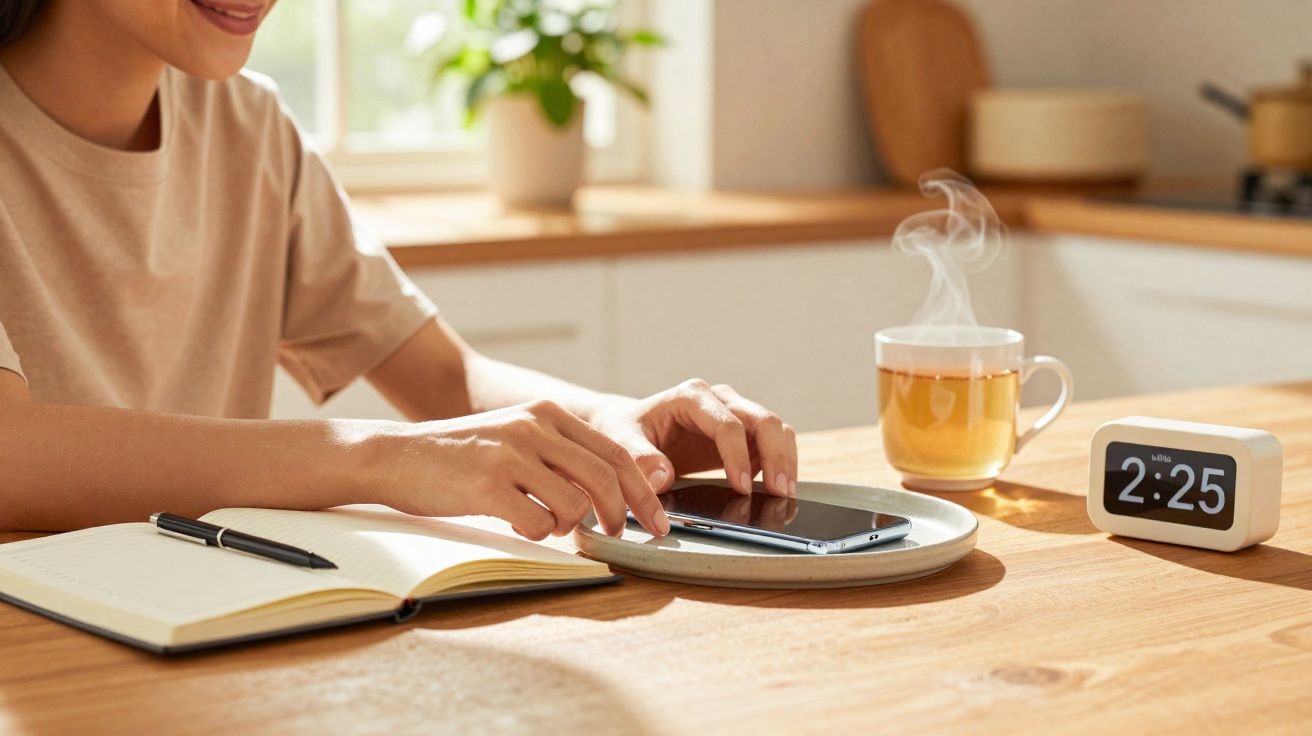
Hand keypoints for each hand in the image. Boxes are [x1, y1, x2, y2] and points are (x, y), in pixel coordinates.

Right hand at [374, 400, 670, 538]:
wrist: (395, 455)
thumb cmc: (460, 456)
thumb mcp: (516, 437)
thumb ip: (558, 455)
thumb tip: (608, 495)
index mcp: (546, 413)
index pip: (613, 452)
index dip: (641, 490)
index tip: (656, 520)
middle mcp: (534, 426)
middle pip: (605, 477)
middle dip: (623, 514)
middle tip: (621, 535)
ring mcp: (511, 453)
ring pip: (574, 504)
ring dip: (568, 526)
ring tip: (543, 522)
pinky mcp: (488, 484)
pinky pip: (538, 523)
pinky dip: (535, 534)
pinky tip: (515, 523)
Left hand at [590, 379, 797, 497]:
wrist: (629, 427)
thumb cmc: (625, 432)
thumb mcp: (622, 443)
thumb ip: (639, 458)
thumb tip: (661, 476)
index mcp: (690, 397)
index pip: (727, 424)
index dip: (737, 457)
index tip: (741, 489)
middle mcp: (718, 399)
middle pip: (762, 420)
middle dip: (775, 456)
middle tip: (778, 492)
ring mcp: (734, 412)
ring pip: (775, 428)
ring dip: (784, 459)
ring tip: (784, 493)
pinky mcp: (742, 432)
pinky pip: (773, 442)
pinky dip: (780, 462)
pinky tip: (776, 488)